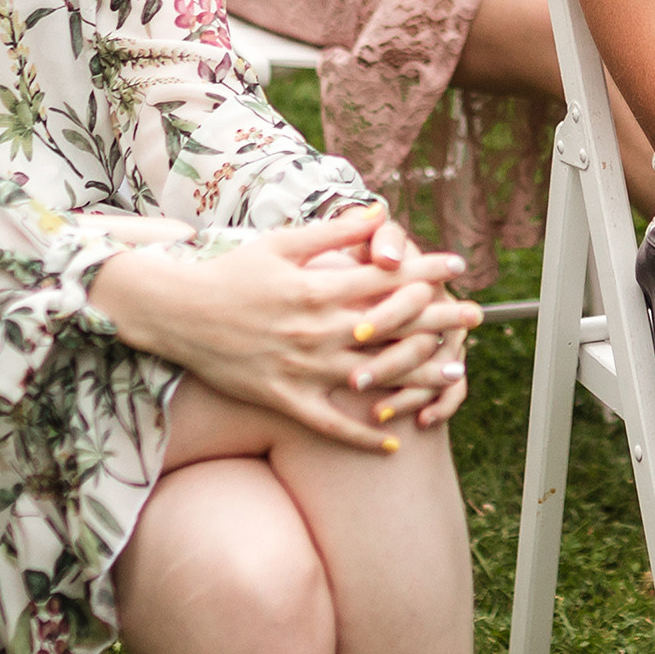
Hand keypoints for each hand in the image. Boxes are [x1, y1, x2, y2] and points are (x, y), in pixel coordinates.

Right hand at [91, 204, 479, 448]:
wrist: (177, 314)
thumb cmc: (231, 273)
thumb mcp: (282, 243)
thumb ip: (334, 230)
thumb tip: (380, 211)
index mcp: (317, 288)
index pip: (385, 279)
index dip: (426, 270)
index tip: (458, 264)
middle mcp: (315, 330)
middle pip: (391, 327)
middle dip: (438, 319)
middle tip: (477, 317)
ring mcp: (302, 369)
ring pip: (373, 376)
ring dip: (418, 375)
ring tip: (455, 373)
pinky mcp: (285, 399)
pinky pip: (331, 424)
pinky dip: (364, 436)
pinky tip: (396, 442)